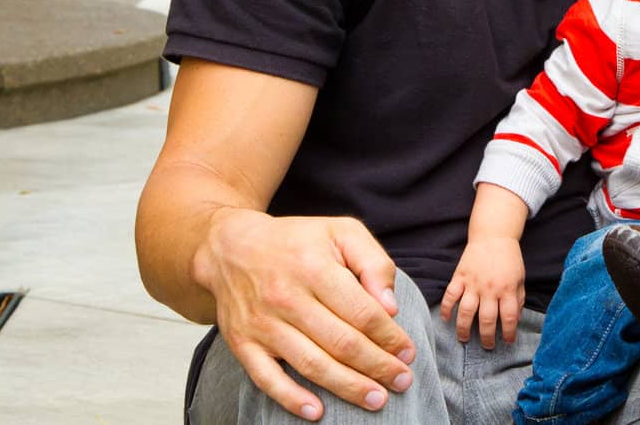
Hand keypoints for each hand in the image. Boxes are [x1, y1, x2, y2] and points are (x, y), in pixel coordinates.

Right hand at [195, 208, 416, 420]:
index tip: (408, 353)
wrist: (230, 249)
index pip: (362, 312)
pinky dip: (292, 399)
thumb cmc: (297, 241)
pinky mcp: (242, 343)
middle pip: (341, 343)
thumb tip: (391, 307)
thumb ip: (374, 262)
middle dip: (378, 366)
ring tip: (377, 399)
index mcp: (315, 268)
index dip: (390, 337)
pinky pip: (267, 379)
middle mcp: (287, 297)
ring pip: (312, 364)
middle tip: (402, 381)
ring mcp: (262, 324)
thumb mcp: (342, 232)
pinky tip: (318, 412)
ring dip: (348, 387)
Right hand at [441, 236, 525, 348]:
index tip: (507, 341)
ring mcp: (473, 283)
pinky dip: (447, 308)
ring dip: (464, 328)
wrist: (494, 236)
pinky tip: (446, 319)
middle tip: (486, 346)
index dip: (508, 333)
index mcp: (507, 289)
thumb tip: (514, 320)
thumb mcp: (520, 279)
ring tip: (464, 338)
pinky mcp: (460, 276)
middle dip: (486, 337)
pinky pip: (450, 295)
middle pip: (486, 319)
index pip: (509, 317)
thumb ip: (518, 299)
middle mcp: (490, 288)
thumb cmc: (509, 259)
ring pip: (466, 311)